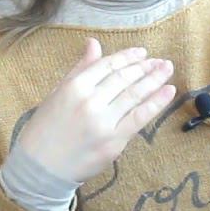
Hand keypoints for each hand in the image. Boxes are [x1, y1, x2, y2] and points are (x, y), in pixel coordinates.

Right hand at [15, 39, 175, 183]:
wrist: (40, 167)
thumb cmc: (46, 128)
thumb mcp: (58, 93)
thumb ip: (80, 68)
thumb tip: (94, 42)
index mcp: (74, 86)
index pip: (108, 65)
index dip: (128, 57)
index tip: (143, 52)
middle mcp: (90, 101)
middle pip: (124, 78)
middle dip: (145, 67)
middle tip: (161, 61)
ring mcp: (103, 122)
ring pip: (135, 95)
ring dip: (154, 80)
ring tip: (167, 70)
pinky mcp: (114, 141)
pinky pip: (140, 117)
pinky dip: (157, 102)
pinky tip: (168, 91)